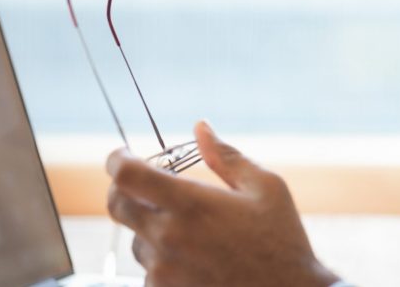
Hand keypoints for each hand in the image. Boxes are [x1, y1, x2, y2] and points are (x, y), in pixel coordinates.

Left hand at [106, 121, 339, 286]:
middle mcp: (168, 237)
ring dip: (152, 228)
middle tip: (148, 186)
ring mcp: (163, 270)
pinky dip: (164, 259)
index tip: (124, 155)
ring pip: (136, 238)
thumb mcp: (267, 188)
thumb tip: (200, 127)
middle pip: (118, 204)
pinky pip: (149, 269)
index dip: (117, 159)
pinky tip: (198, 260)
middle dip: (126, 189)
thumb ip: (227, 157)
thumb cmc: (282, 241)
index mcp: (191, 204)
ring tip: (194, 233)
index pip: (127, 175)